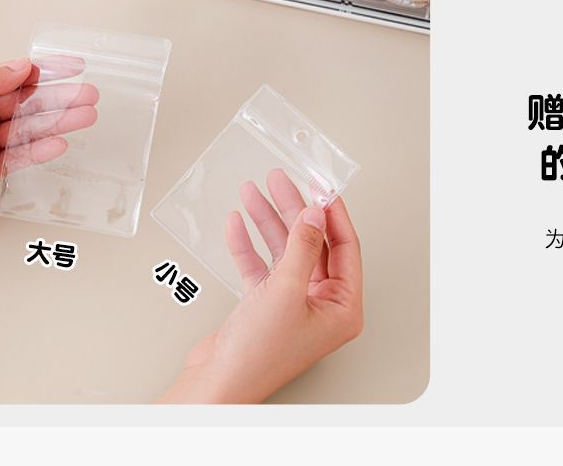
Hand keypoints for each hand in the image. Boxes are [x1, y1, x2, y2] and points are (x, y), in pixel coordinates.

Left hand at [0, 58, 98, 217]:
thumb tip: (19, 66)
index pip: (13, 75)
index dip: (44, 71)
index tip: (71, 66)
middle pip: (26, 102)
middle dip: (59, 98)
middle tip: (86, 95)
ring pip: (28, 129)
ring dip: (57, 123)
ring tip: (84, 117)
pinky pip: (19, 157)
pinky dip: (40, 150)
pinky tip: (58, 143)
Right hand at [159, 181, 362, 405]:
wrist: (217, 383)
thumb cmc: (258, 355)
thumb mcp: (287, 290)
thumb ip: (303, 245)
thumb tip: (316, 213)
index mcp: (342, 309)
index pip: (345, 247)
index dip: (331, 211)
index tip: (319, 184)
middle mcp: (321, 307)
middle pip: (312, 244)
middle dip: (293, 210)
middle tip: (280, 180)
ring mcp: (292, 306)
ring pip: (285, 251)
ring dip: (267, 221)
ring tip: (253, 191)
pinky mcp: (265, 307)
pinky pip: (262, 266)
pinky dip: (249, 245)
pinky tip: (238, 223)